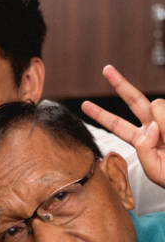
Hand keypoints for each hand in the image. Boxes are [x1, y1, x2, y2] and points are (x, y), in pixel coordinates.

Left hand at [81, 65, 164, 188]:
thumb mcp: (156, 172)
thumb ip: (146, 152)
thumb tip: (150, 128)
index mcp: (142, 140)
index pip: (117, 125)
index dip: (101, 115)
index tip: (84, 104)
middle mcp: (154, 126)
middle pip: (134, 101)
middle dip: (120, 84)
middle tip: (106, 69)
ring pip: (156, 106)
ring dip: (163, 124)